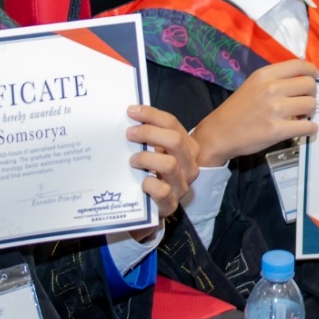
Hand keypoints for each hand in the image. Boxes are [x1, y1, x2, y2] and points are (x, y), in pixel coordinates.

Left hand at [126, 105, 199, 222]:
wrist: (151, 207)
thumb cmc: (152, 173)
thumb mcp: (154, 152)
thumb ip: (149, 136)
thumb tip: (130, 114)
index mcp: (187, 147)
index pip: (173, 124)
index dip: (152, 115)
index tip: (131, 111)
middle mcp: (189, 165)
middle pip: (175, 140)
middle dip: (149, 133)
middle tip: (129, 134)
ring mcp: (181, 185)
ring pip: (169, 164)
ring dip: (147, 158)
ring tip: (132, 160)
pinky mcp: (170, 204)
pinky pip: (162, 191)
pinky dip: (149, 183)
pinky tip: (140, 182)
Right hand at [190, 60, 318, 166]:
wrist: (219, 133)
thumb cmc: (237, 108)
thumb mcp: (253, 84)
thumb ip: (275, 79)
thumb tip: (304, 78)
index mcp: (264, 75)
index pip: (299, 65)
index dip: (312, 71)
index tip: (315, 77)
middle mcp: (270, 89)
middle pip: (309, 85)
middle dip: (311, 94)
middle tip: (304, 102)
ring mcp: (274, 110)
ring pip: (311, 105)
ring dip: (310, 112)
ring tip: (301, 116)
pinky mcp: (276, 130)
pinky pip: (308, 127)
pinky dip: (310, 128)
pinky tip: (304, 129)